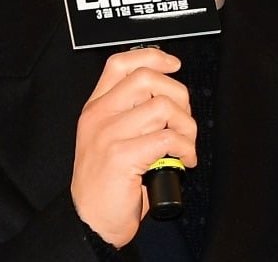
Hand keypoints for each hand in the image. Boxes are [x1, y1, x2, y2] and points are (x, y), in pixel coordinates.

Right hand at [71, 47, 196, 248]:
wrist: (91, 221)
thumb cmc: (106, 182)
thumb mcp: (108, 136)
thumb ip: (129, 111)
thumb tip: (168, 94)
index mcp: (96, 107)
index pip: (120, 63)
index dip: (151, 56)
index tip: (173, 64)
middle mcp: (100, 116)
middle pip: (146, 78)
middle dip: (177, 94)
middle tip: (183, 119)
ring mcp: (109, 135)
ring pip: (162, 107)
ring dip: (186, 126)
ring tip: (185, 144)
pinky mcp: (122, 157)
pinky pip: (167, 139)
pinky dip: (185, 148)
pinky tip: (184, 159)